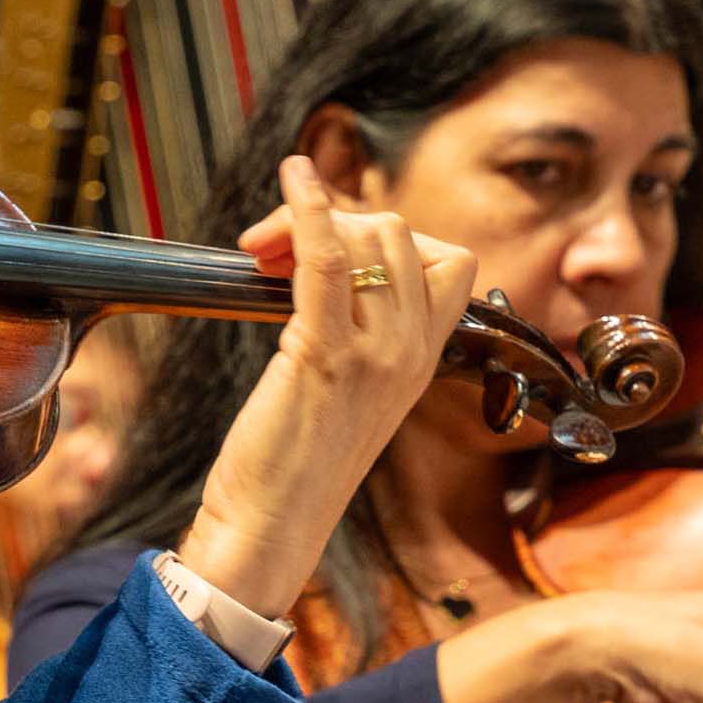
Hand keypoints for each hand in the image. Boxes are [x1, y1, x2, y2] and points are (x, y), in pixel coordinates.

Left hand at [181, 156, 478, 618]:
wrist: (271, 524)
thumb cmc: (290, 459)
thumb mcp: (342, 388)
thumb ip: (351, 332)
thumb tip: (320, 267)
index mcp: (421, 358)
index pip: (445, 259)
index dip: (379, 235)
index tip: (313, 251)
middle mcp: (411, 351)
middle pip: (400, 234)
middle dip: (333, 220)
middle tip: (265, 249)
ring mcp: (376, 353)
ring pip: (371, 236)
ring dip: (306, 221)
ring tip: (256, 249)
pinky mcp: (324, 356)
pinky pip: (330, 259)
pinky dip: (308, 209)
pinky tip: (293, 178)